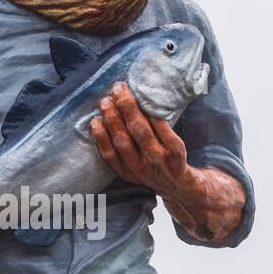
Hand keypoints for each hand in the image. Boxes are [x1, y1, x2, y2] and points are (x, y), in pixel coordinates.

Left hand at [90, 83, 244, 242]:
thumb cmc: (174, 157)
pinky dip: (101, 139)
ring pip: (122, 141)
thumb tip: (143, 98)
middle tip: (117, 89)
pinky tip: (95, 123)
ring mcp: (139, 169)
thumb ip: (162, 124)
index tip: (130, 88)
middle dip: (125, 106)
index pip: (156, 122)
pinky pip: (109, 156)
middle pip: (138, 129)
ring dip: (111, 120)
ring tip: (105, 102)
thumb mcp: (177, 140)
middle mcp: (156, 159)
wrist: (174, 185)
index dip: (141, 104)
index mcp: (174, 148)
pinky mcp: (126, 175)